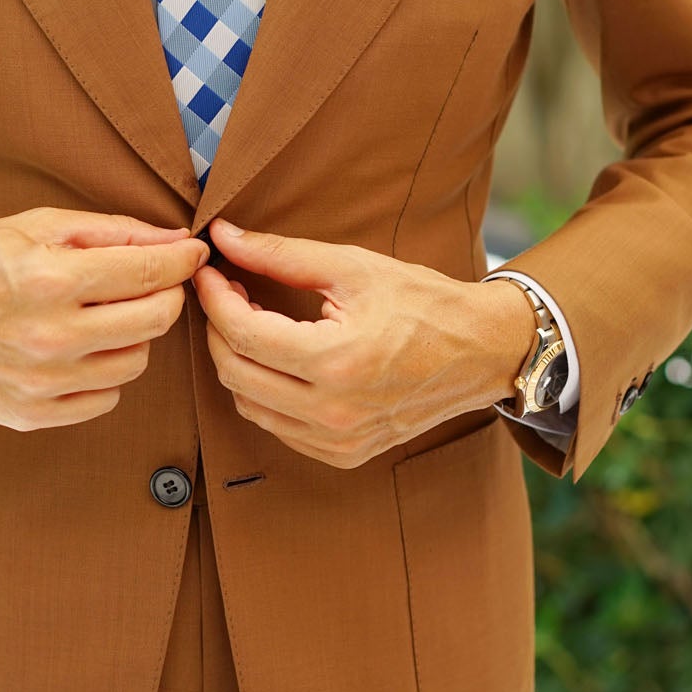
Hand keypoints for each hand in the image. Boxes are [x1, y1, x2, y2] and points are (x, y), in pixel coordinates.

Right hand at [0, 207, 209, 429]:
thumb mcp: (37, 225)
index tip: (192, 252)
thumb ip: (113, 231)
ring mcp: (42, 383)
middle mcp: (51, 337)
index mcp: (50, 280)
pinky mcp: (33, 414)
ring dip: (134, 335)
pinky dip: (105, 371)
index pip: (149, 274)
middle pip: (155, 320)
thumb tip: (177, 239)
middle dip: (166, 295)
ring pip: (136, 361)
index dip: (182, 260)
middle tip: (150, 282)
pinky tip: (80, 348)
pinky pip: (106, 397)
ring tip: (103, 315)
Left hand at [191, 218, 536, 468]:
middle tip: (229, 291)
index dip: (214, 297)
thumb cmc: (422, 303)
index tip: (210, 270)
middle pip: (234, 372)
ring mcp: (338, 440)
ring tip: (253, 321)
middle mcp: (333, 411)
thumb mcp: (352, 268)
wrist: (481, 352)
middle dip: (218, 327)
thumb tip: (223, 237)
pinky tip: (278, 358)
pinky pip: (277, 426)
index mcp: (337, 361)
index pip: (242, 333)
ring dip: (237, 360)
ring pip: (248, 403)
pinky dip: (263, 392)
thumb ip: (280, 255)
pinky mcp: (343, 454)